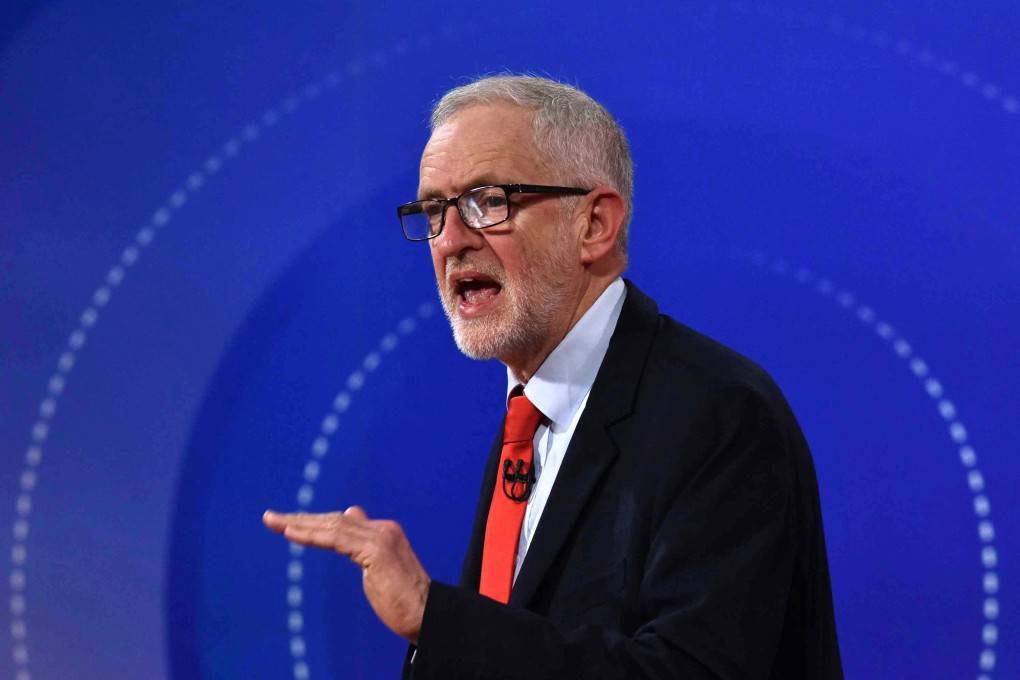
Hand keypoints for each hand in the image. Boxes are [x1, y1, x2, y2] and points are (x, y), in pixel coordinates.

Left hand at [263, 506, 429, 643]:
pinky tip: (290, 533)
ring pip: (332, 525)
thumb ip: (364, 551)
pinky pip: (336, 538)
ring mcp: (381, 536)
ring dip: (299, 523)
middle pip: (334, 520)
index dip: (314, 522)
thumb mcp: (379, 573)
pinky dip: (311, 534)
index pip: (343, 522)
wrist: (429, 616)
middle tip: (271, 518)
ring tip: (274, 522)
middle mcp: (383, 529)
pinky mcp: (377, 549)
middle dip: (301, 519)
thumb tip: (350, 533)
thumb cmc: (405, 603)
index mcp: (385, 533)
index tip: (288, 523)